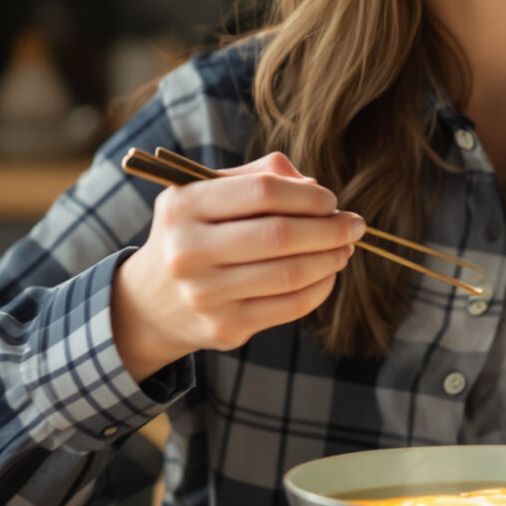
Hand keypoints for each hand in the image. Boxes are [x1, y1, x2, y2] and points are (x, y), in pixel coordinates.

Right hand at [110, 153, 363, 382]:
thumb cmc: (193, 234)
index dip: (308, 196)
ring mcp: (205, 295)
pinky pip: (289, 307)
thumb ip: (259, 177)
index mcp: (183, 206)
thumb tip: (314, 187)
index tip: (331, 201)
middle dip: (330, 228)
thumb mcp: (206, 194)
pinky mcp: (224, 328)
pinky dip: (320, 288)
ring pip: (290, 274)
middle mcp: (188, 251)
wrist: (150, 304)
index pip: (262, 192)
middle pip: (280, 235)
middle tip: (354, 225)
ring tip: (345, 248)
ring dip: (331, 259)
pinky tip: (327, 275)